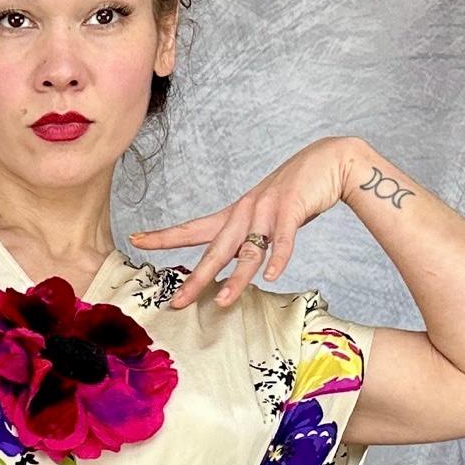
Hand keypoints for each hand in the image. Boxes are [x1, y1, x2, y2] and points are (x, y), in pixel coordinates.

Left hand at [130, 137, 360, 312]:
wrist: (329, 161)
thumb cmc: (294, 192)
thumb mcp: (262, 215)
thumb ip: (247, 238)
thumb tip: (235, 263)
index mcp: (234, 214)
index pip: (192, 229)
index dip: (164, 236)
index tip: (136, 240)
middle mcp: (244, 213)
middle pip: (214, 251)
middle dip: (194, 279)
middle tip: (176, 302)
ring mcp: (267, 211)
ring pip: (248, 252)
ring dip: (235, 279)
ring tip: (221, 301)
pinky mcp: (292, 209)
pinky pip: (284, 239)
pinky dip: (279, 258)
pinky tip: (272, 275)